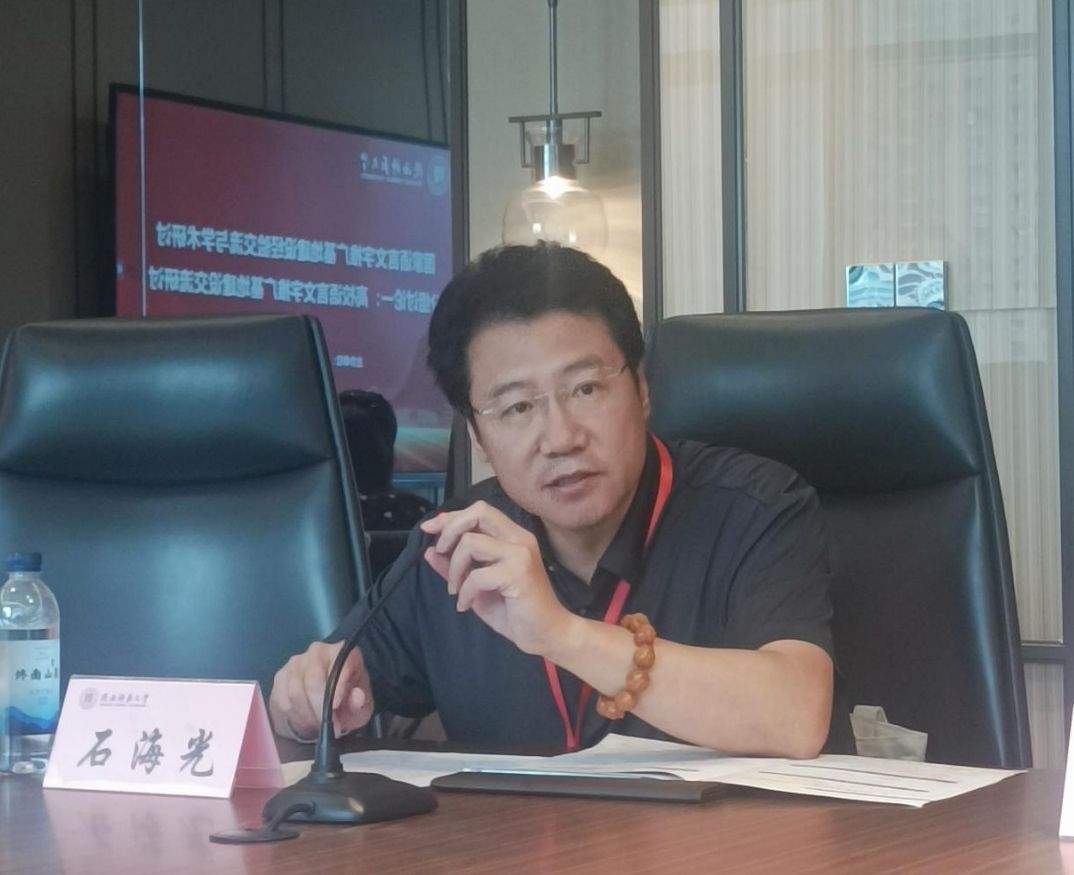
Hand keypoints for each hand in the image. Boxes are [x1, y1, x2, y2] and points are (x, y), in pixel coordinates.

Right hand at [269, 640, 374, 740]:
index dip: (337, 685)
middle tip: (326, 725)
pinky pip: (282, 697)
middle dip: (319, 707)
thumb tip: (357, 696)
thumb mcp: (360, 708)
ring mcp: (297, 661)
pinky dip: (293, 714)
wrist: (325, 705)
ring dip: (305, 714)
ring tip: (316, 724)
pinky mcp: (281, 675)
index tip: (336, 706)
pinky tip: (303, 720)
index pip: (340, 663)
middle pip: (313, 679)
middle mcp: (319, 651)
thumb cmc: (347, 703)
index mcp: (344, 653)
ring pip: (295, 690)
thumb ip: (360, 704)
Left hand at [420, 501, 575, 656]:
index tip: (429, 529)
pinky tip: (465, 605)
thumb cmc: (514, 611)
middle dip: (450, 529)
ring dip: (454, 568)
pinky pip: (476, 575)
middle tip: (439, 552)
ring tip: (455, 589)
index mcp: (512, 537)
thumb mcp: (476, 586)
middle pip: (479, 512)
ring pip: (471, 543)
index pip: (480, 511)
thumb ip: (455, 567)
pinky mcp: (518, 573)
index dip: (451, 517)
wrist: (546, 634)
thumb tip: (429, 551)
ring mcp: (520, 554)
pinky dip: (464, 592)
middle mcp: (519, 539)